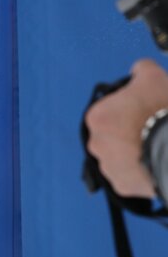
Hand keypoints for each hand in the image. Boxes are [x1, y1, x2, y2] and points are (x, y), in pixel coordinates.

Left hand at [85, 59, 167, 199]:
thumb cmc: (164, 110)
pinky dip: (142, 172)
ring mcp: (108, 167)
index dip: (130, 109)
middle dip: (131, 133)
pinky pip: (131, 178)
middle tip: (153, 129)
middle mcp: (96, 143)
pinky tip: (156, 163)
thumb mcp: (154, 77)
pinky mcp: (123, 186)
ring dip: (135, 153)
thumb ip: (140, 70)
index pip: (110, 111)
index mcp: (97, 117)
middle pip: (114, 136)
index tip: (146, 111)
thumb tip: (138, 71)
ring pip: (121, 158)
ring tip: (157, 147)